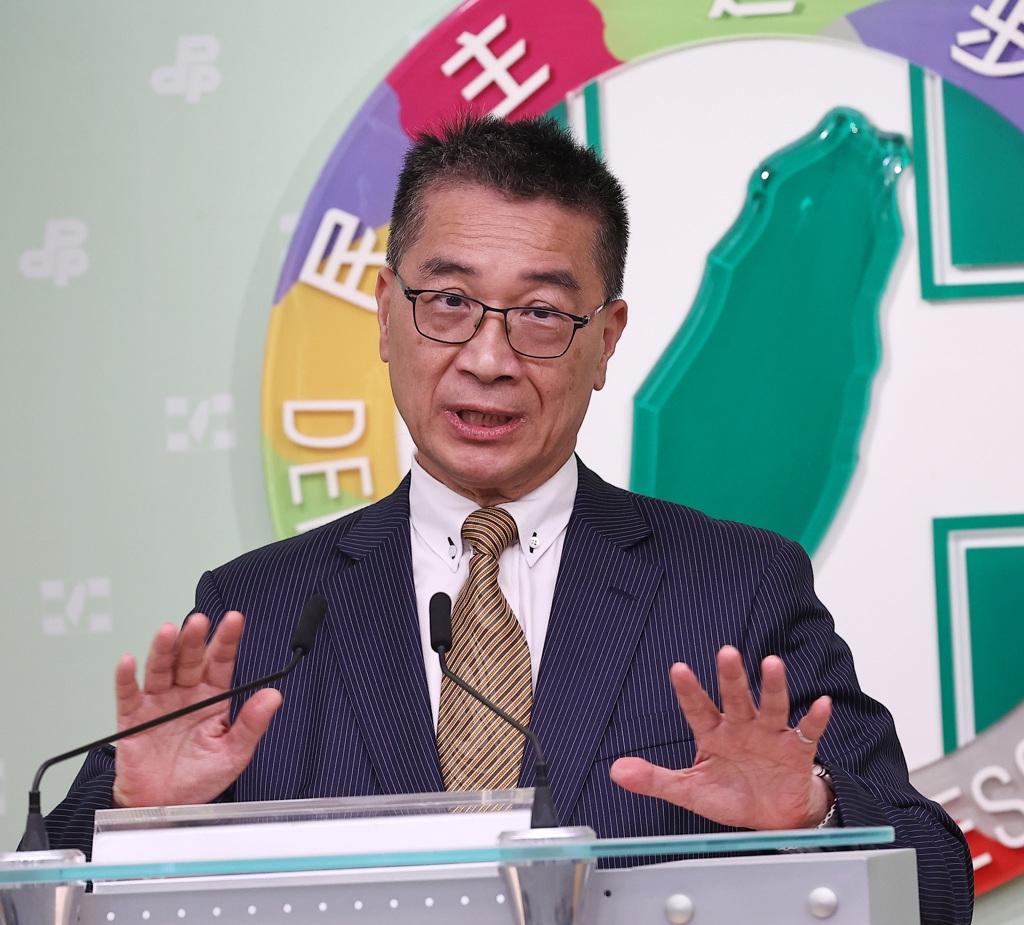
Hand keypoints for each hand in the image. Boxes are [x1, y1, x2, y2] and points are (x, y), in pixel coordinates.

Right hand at [111, 612, 281, 807]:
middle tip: (200, 621)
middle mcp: (185, 694)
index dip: (227, 640)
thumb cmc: (200, 778)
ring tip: (168, 632)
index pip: (221, 662)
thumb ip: (252, 724)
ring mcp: (158, 703)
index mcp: (213, 697)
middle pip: (190, 659)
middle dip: (195, 639)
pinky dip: (126, 678)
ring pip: (160, 669)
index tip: (234, 620)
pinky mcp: (132, 719)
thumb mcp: (234, 753)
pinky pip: (127, 694)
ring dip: (163, 650)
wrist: (165, 808)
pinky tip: (128, 662)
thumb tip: (273, 696)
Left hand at [610, 646, 832, 829]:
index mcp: (712, 733)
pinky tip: (820, 704)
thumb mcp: (689, 790)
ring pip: (771, 705)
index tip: (678, 669)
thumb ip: (654, 779)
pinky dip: (814, 719)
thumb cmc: (730, 795)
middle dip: (731, 676)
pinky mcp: (797, 750)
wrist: (771, 818)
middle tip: (726, 652)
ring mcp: (770, 735)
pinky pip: (807, 732)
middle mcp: (741, 726)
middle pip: (735, 697)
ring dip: (772, 685)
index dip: (689, 690)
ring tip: (772, 664)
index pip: (697, 707)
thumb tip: (616, 770)